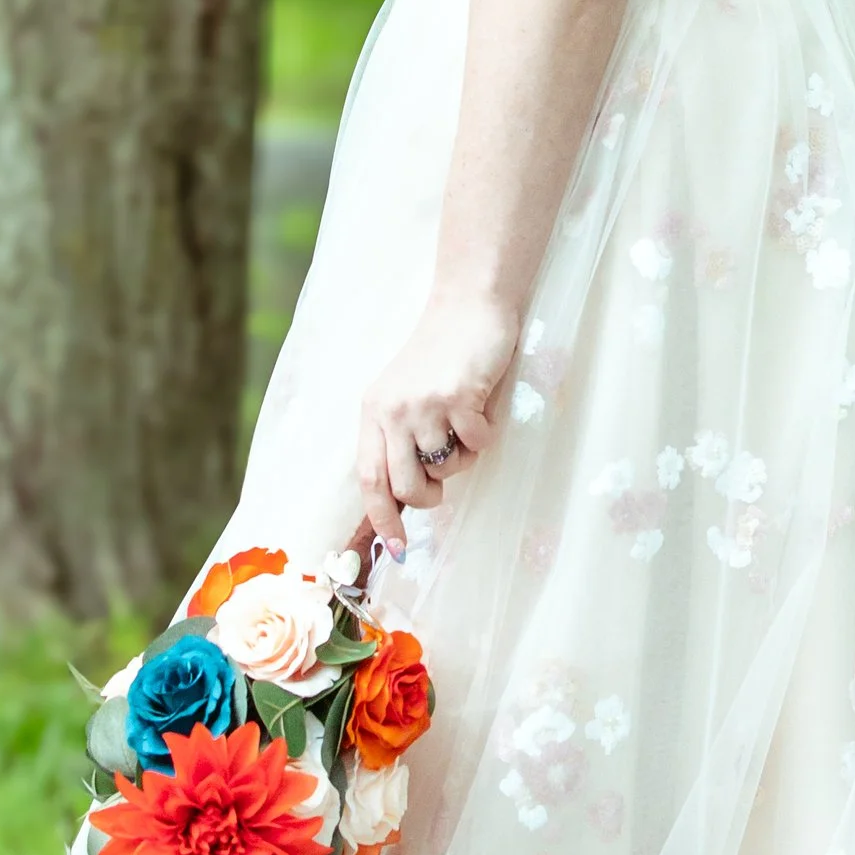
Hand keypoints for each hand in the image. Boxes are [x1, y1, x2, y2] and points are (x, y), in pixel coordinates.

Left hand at [357, 287, 519, 547]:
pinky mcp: (458, 397)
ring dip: (463, 457)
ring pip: (446, 467)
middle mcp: (392, 410)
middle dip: (430, 495)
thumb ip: (398, 438)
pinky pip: (477, 444)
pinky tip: (480, 406)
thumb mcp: (403, 395)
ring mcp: (424, 404)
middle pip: (406, 486)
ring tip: (464, 425)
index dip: (382, 519)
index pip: (369, 480)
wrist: (469, 306)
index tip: (397, 548)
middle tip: (445, 479)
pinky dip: (485, 434)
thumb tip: (404, 499)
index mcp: (373, 412)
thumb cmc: (440, 356)